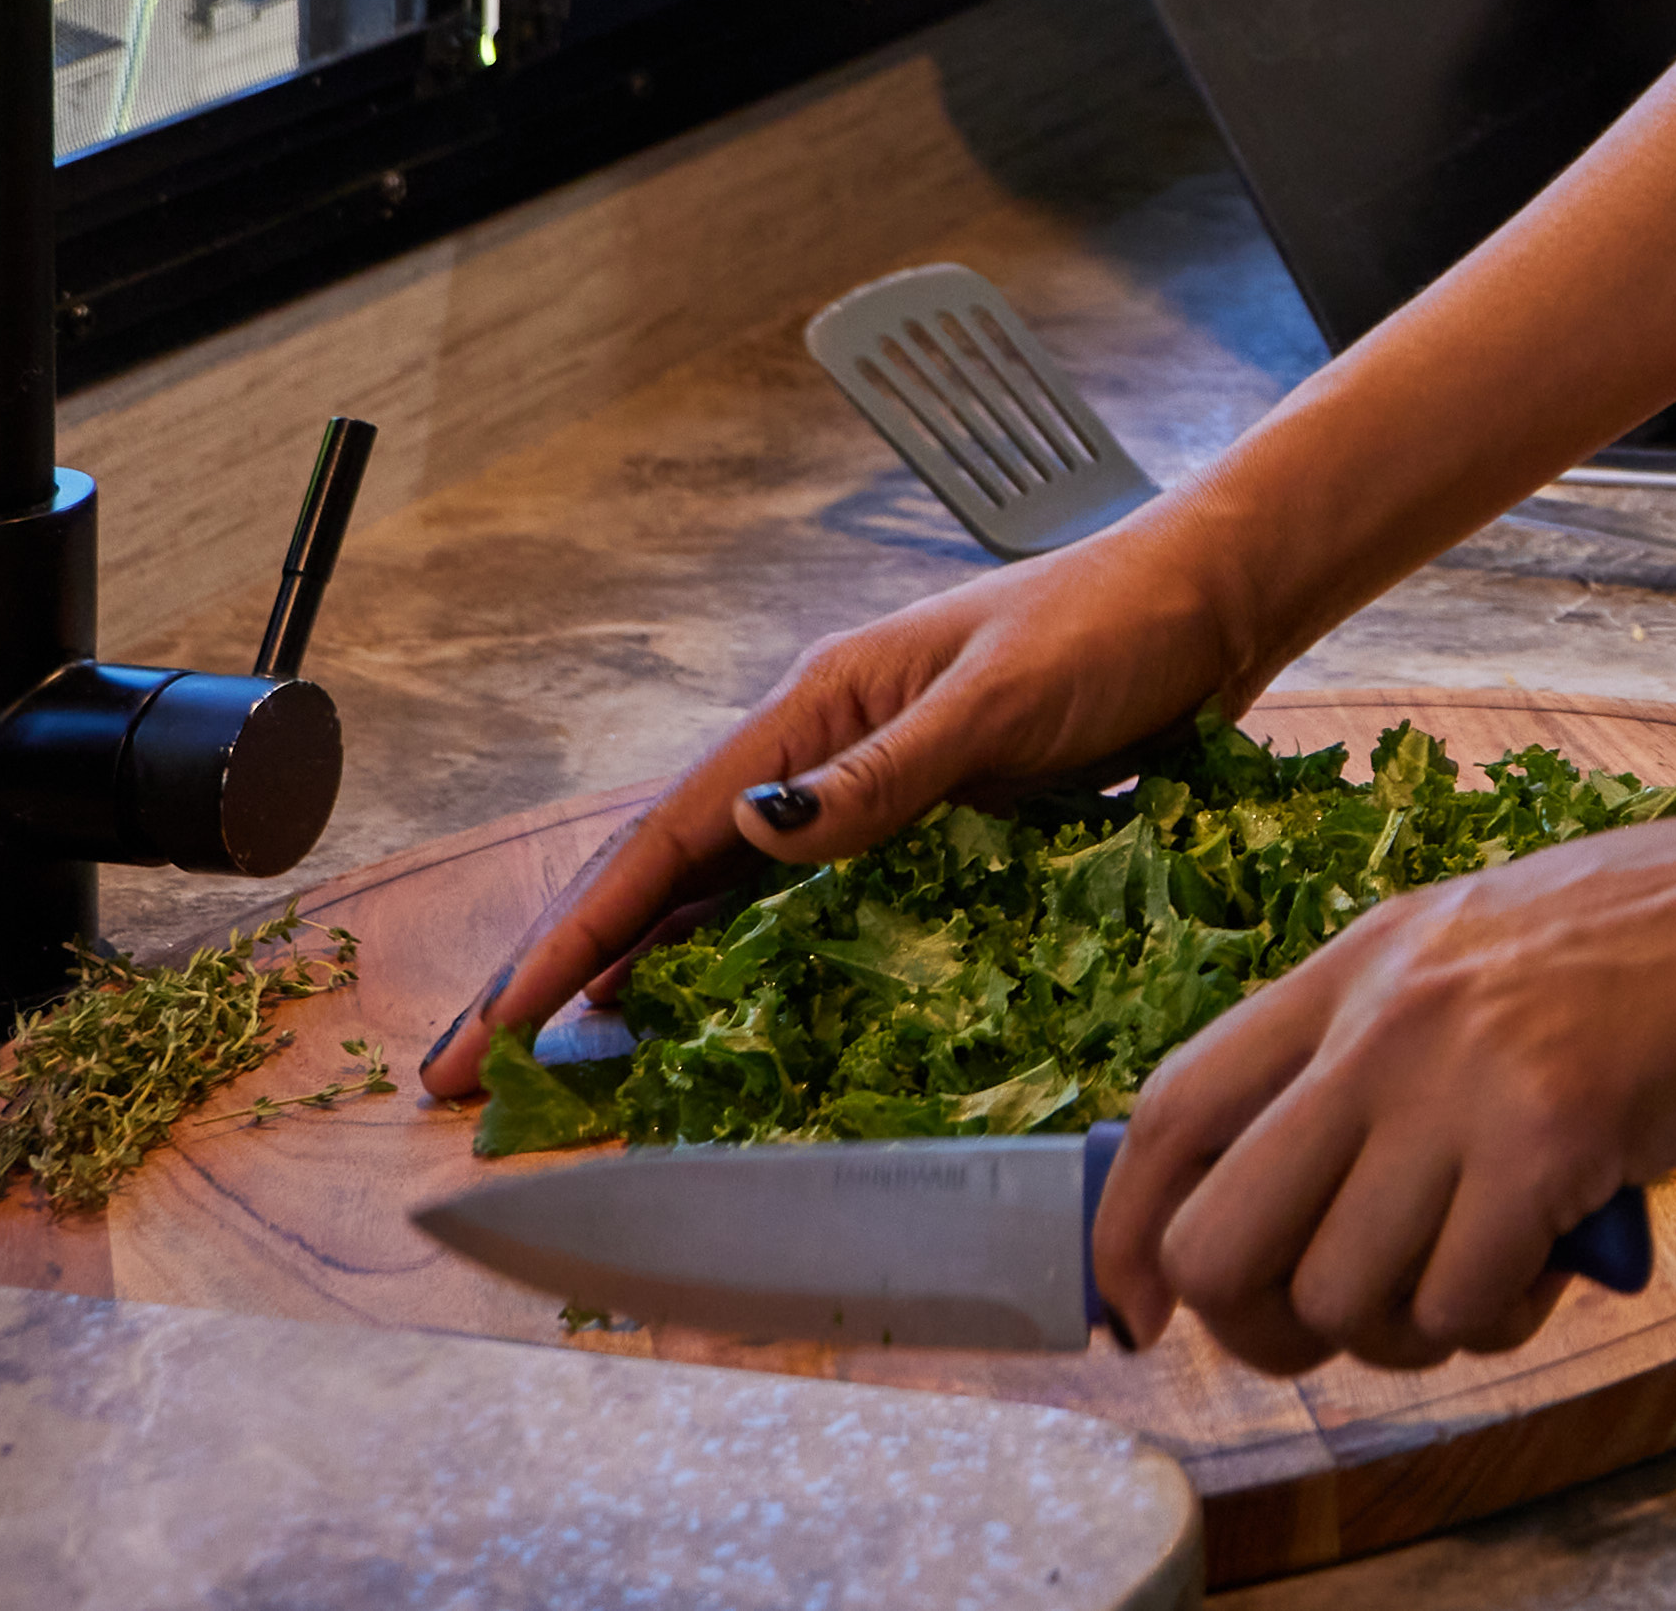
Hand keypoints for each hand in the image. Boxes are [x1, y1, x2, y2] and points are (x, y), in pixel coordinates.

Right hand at [418, 511, 1268, 1102]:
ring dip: (630, 976)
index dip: (570, 944)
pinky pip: (797, 904)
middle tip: (466, 1077)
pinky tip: (696, 1014)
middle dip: (560, 972)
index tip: (491, 1030)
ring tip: (552, 1065)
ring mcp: (862, 788)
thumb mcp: (1001, 701)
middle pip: (659, 875)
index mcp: (815, 708)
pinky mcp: (917, 820)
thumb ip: (884, 774)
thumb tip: (755, 831)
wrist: (1209, 598)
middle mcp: (818, 751)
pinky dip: (729, 960)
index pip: (664, 843)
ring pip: (715, 898)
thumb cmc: (1115, 629)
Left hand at [1102, 757, 1675, 1374]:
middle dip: (1268, 1322)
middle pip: (1223, 1236)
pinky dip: (1505, 1316)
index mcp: (1368, 957)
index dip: (1131, 1235)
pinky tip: (1563, 1254)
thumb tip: (1306, 1181)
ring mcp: (1464, 1071)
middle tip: (1356, 1322)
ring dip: (1410, 1327)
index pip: (1172, 1111)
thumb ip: (1396, 1042)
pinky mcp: (1552, 1133)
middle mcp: (1390, 1013)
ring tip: (1497, 1270)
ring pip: (1338, 1293)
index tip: (1145, 1311)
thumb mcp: (1502, 947)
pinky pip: (1461, 1304)